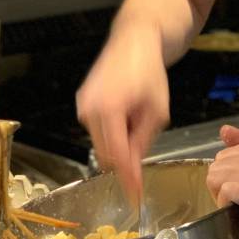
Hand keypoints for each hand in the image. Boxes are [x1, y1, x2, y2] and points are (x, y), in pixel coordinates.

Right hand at [76, 28, 169, 201]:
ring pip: (101, 142)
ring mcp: (82, 106)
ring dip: (119, 141)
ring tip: (137, 116)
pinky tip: (126, 111)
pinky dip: (112, 129)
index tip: (135, 197)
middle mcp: (89, 110)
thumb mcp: (157, 111)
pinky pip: (97, 128)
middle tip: (144, 142)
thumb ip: (143, 142)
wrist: (134, 40)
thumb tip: (134, 170)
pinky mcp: (82, 102)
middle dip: (125, 156)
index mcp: (109, 110)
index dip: (127, 178)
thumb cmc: (149, 72)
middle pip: (106, 153)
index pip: (116, 156)